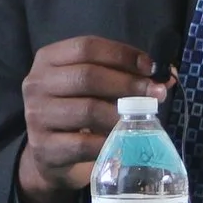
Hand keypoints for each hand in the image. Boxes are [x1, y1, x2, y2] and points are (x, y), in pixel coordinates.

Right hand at [15, 36, 166, 202]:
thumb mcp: (93, 88)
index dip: (122, 54)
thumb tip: (167, 77)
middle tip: (154, 95)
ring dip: (122, 115)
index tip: (150, 68)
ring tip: (141, 120)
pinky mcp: (44, 147)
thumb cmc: (77, 111)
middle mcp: (36, 84)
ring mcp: (36, 116)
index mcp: (48, 59)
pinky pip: (84, 144)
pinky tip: (123, 141)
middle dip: (128, 84)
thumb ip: (123, 76)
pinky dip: (110, 141)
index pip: (86, 47)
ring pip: (88, 109)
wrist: (49, 155)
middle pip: (87, 76)